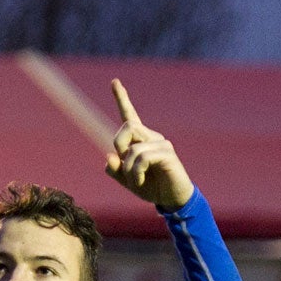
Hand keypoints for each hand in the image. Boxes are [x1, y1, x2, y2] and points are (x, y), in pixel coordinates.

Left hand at [104, 79, 193, 210]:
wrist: (171, 199)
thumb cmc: (151, 187)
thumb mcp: (127, 180)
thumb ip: (115, 169)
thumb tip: (108, 156)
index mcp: (140, 140)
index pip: (130, 115)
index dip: (122, 98)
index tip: (114, 81)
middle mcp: (151, 137)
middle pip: (127, 125)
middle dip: (118, 144)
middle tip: (122, 164)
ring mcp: (161, 143)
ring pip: (133, 147)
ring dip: (127, 168)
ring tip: (134, 180)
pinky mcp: (168, 154)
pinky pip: (143, 158)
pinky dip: (135, 172)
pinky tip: (139, 181)